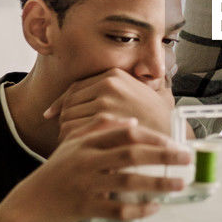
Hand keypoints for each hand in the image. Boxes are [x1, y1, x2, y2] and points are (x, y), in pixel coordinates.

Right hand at [0, 116, 190, 221]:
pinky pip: (117, 210)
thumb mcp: (73, 143)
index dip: (152, 136)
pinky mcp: (85, 207)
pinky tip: (154, 207)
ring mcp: (86, 185)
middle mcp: (86, 161)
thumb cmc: (55, 172)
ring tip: (178, 183)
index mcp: (86, 142)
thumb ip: (99, 128)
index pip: (125, 133)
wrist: (29, 202)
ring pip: (128, 182)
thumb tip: (132, 122)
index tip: (172, 141)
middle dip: (163, 155)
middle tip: (186, 158)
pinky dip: (138, 210)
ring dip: (157, 183)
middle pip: (131, 154)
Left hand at [44, 68, 174, 141]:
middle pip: (70, 102)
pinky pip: (75, 128)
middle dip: (63, 119)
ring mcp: (106, 99)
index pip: (76, 88)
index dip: (60, 103)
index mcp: (113, 74)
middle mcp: (108, 82)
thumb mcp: (134, 94)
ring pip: (69, 115)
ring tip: (68, 142)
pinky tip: (72, 147)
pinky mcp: (105, 117)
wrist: (170, 132)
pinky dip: (69, 139)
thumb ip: (112, 91)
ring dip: (65, 130)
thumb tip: (88, 96)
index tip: (51, 114)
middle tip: (62, 134)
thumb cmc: (153, 118)